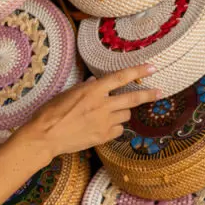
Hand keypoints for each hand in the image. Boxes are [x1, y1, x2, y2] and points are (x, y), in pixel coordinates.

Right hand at [22, 64, 160, 156]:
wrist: (46, 136)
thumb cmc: (51, 112)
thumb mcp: (67, 94)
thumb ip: (85, 88)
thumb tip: (96, 81)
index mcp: (92, 90)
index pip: (120, 77)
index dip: (138, 71)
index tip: (152, 67)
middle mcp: (102, 104)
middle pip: (132, 98)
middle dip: (148, 94)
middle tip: (159, 92)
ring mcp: (105, 122)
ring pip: (126, 115)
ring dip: (123, 112)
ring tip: (112, 112)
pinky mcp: (103, 136)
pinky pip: (118, 130)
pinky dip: (115, 126)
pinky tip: (105, 126)